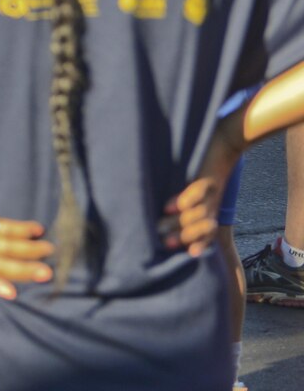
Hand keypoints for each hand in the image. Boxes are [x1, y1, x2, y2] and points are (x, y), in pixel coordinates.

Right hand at [161, 137, 241, 256]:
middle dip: (184, 235)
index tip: (185, 252)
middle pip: (202, 225)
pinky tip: (169, 206)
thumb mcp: (205, 180)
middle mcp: (214, 200)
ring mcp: (212, 190)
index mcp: (214, 203)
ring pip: (198, 213)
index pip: (208, 229)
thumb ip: (191, 191)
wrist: (230, 139)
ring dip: (180, 222)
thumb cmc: (211, 158)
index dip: (198, 241)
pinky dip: (184, 201)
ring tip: (160, 226)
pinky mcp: (207, 176)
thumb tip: (168, 204)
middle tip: (166, 242)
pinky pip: (196, 193)